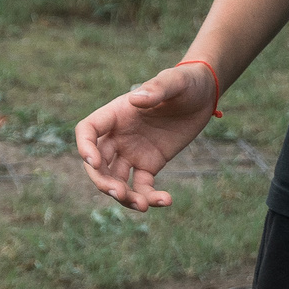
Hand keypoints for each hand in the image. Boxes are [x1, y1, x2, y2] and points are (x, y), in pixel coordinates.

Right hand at [75, 63, 219, 210]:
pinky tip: (165, 201)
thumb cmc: (186, 82)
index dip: (84, 147)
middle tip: (119, 194)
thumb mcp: (175, 82)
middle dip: (103, 181)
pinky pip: (142, 186)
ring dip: (123, 196)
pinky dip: (149, 197)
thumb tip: (136, 99)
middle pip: (98, 163)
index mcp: (116, 114)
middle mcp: (118, 136)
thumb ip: (156, 88)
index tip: (94, 162)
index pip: (88, 131)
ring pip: (117, 180)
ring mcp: (132, 152)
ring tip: (143, 206)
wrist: (204, 95)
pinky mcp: (150, 164)